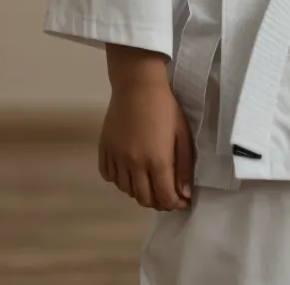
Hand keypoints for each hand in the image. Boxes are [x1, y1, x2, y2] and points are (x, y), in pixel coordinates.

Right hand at [99, 46, 193, 209]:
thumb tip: (185, 194)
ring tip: (149, 183)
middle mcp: (134, 163)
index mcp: (157, 160)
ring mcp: (117, 157)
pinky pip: (109, 176)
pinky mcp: (104, 149)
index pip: (165, 197)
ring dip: (139, 192)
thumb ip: (184, 166)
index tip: (180, 201)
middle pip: (144, 199)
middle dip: (158, 203)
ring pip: (126, 190)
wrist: (137, 85)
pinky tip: (129, 172)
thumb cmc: (165, 107)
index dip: (174, 204)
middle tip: (166, 195)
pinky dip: (119, 180)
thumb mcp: (182, 135)